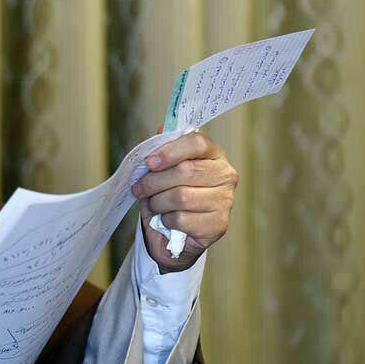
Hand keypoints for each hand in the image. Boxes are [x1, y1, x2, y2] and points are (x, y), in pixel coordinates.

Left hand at [131, 131, 238, 272]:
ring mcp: (225, 201)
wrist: (173, 236)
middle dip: (154, 181)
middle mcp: (225, 175)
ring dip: (158, 202)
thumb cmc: (168, 198)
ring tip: (154, 205)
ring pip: (181, 196)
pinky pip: (182, 219)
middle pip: (185, 171)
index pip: (197, 142)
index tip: (149, 162)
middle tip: (139, 189)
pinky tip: (167, 220)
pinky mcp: (218, 224)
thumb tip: (162, 127)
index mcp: (214, 155)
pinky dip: (166, 220)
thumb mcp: (161, 171)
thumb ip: (163, 149)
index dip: (169, 151)